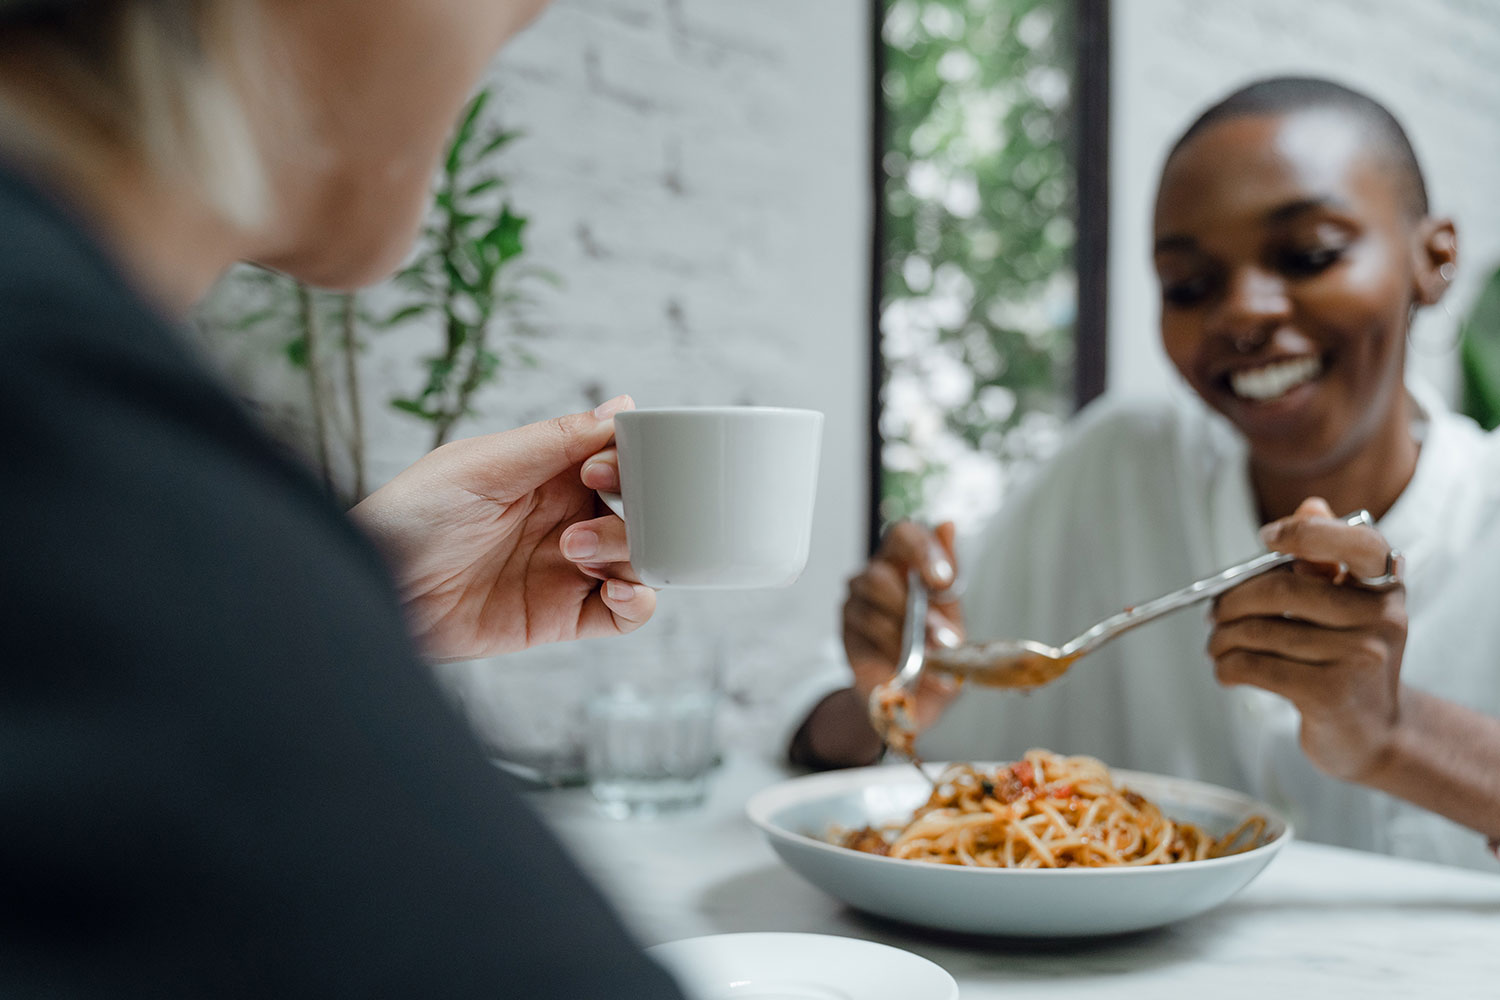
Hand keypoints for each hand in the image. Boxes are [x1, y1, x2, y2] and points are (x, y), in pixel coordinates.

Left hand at [351, 396, 654, 660]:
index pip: (620, 460)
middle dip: (635, 516)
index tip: (600, 471)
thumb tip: (622, 405)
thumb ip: (555, 440)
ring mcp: (568, 569)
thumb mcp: (481, 465)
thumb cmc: (410, 516)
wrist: (375, 588)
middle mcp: (567, 518)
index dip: (629, 464)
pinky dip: (638, 603)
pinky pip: (625, 614)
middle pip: (640, 513)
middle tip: (581, 525)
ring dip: (629, 555)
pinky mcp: (561, 617)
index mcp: (550, 473)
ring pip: (640, 560)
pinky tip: (616, 591)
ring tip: (578, 554)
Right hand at [842, 520, 965, 732]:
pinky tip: (907, 664)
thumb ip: (949, 578)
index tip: (942, 580)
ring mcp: (858, 597)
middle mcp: (878, 572)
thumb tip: (947, 524)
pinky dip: (893, 648)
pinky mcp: (846, 624)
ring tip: (929, 657)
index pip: (904, 534)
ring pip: (871, 600)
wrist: (913, 697)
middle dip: (915, 607)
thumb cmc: (934, 649)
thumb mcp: (952, 615)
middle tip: (944, 638)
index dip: (922, 550)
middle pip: (879, 571)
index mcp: (907, 561)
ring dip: (906, 631)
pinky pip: (865, 628)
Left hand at [1209, 497, 1407, 780]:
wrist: (1374, 734)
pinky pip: (1256, 666)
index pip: (1356, 543)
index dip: (1306, 534)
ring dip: (1222, 638)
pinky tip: (1226, 670)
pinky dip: (1228, 667)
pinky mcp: (1330, 694)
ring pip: (1261, 632)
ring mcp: (1359, 657)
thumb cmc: (1348, 659)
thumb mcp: (1348, 607)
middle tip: (1213, 612)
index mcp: (1386, 585)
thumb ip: (1326, 558)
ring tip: (1215, 645)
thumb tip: (1310, 504)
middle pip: (1283, 589)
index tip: (1266, 538)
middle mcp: (1381, 617)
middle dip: (1233, 599)